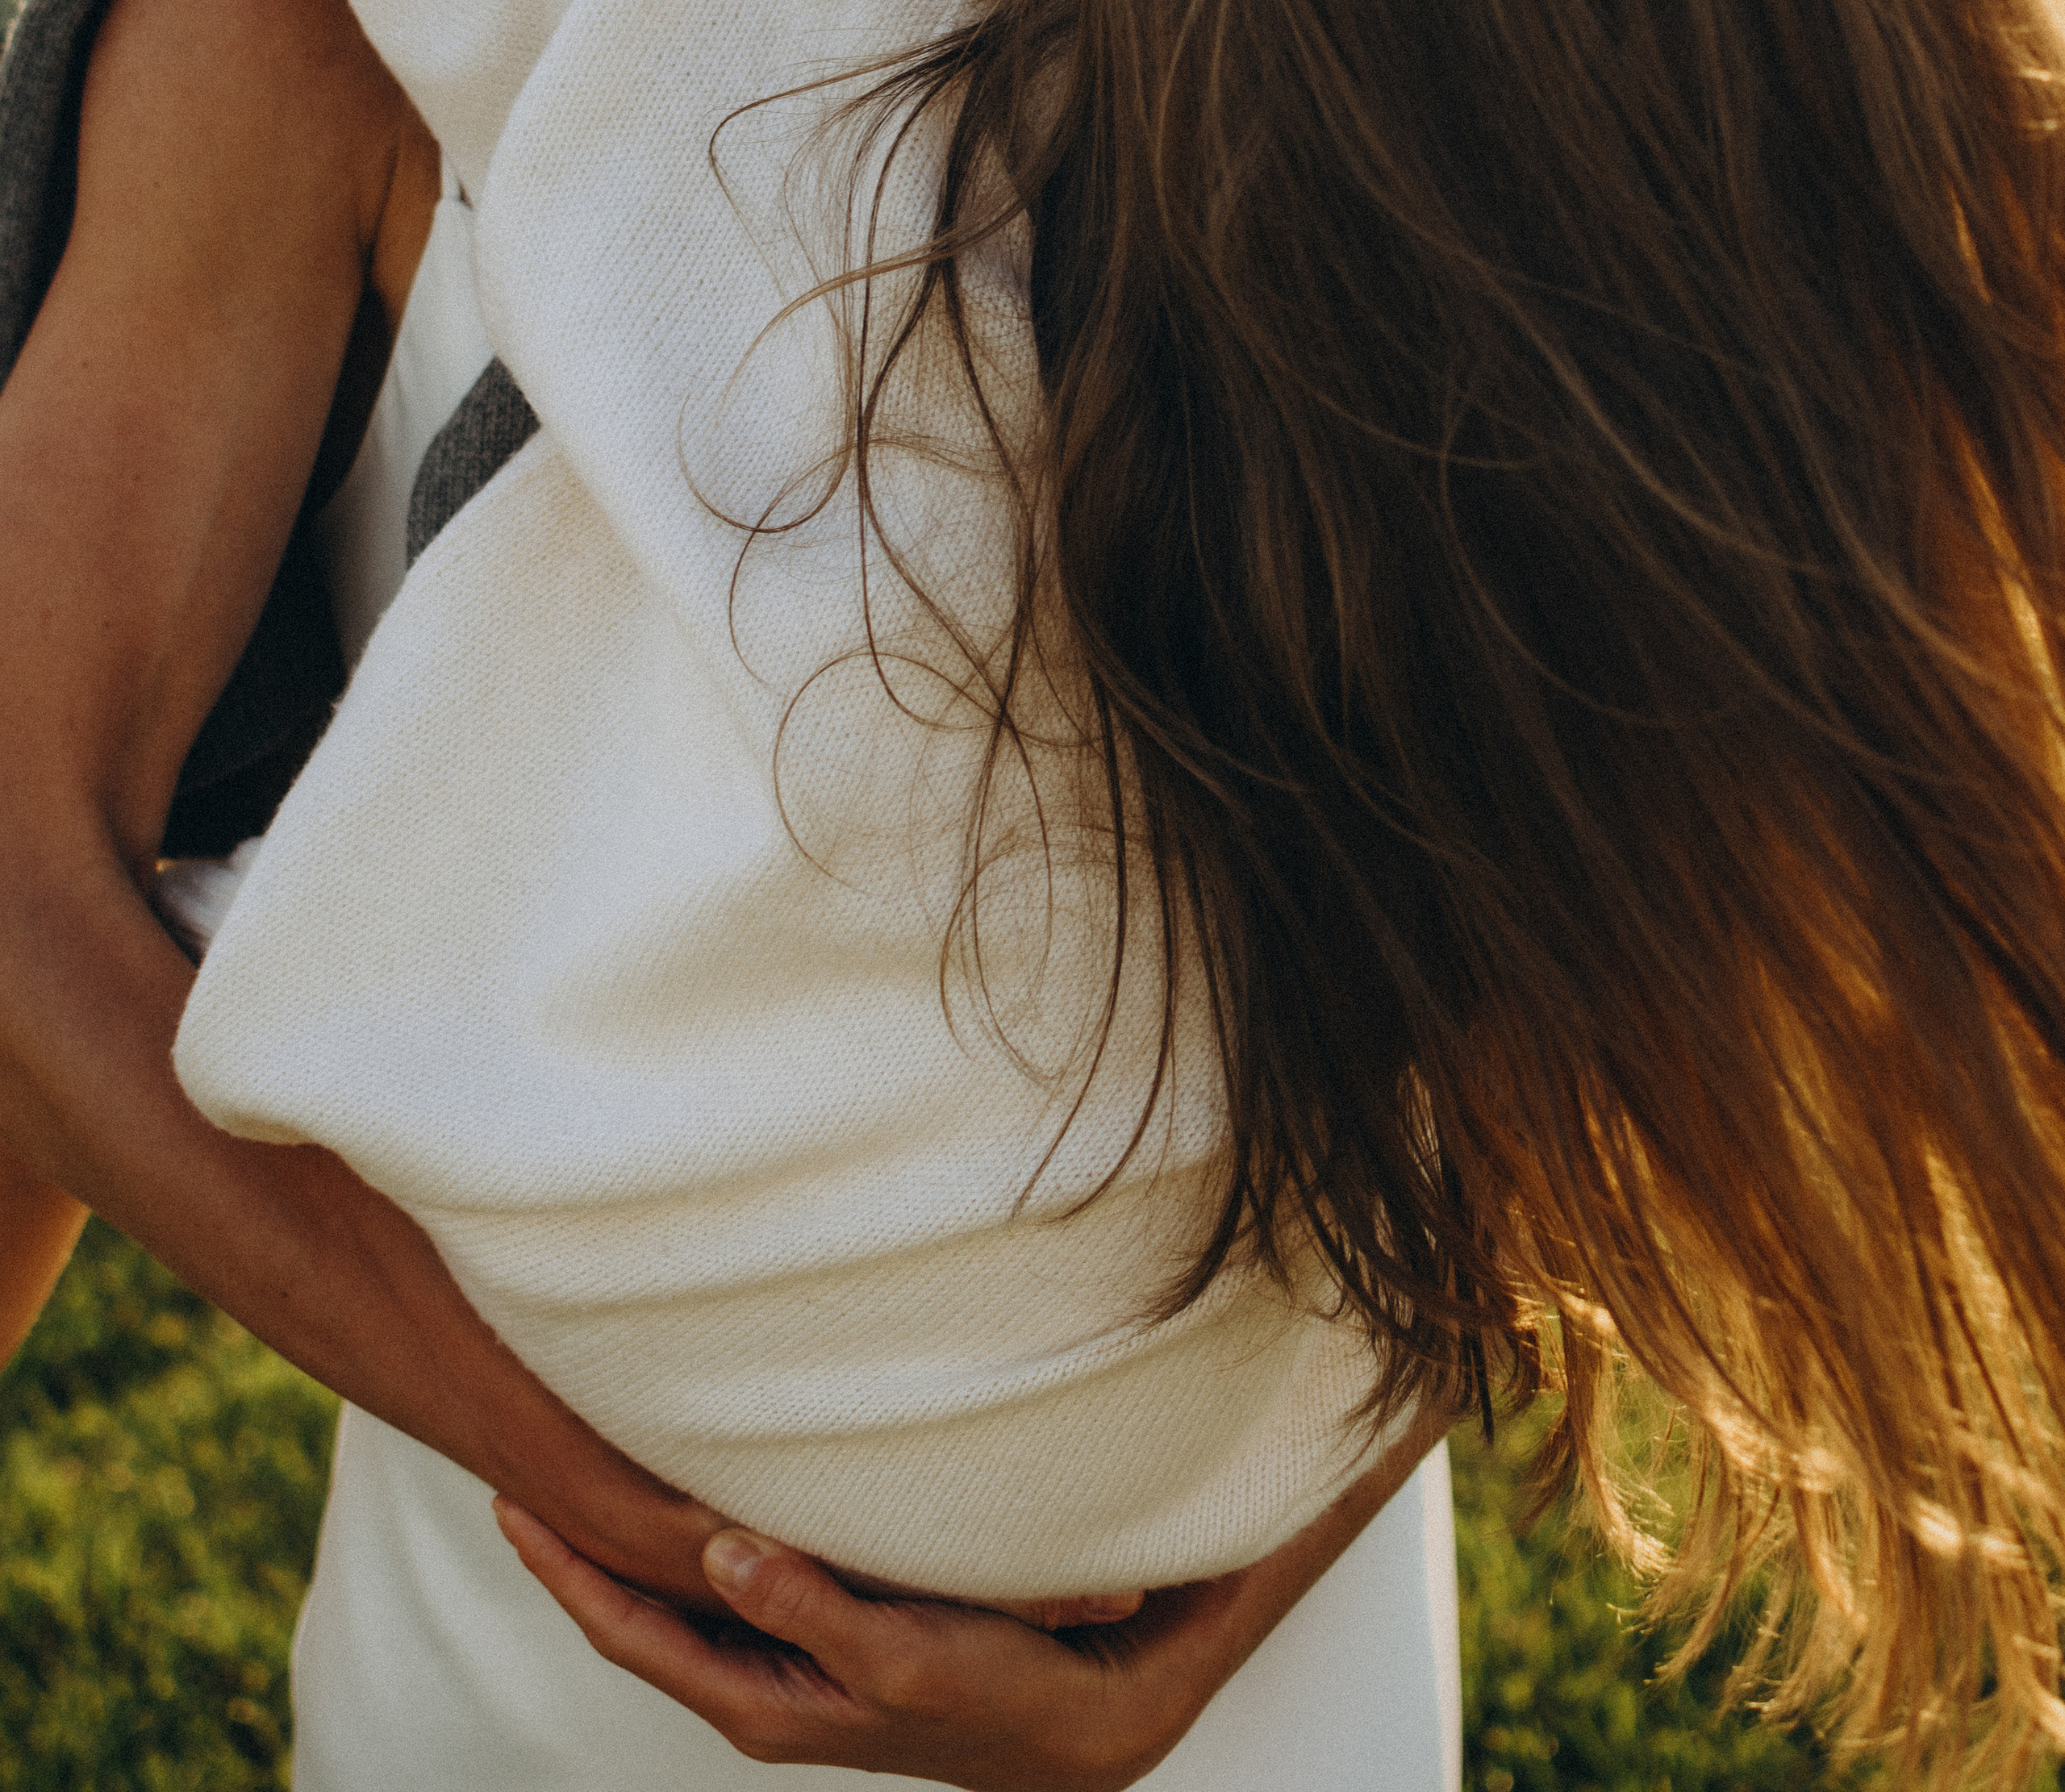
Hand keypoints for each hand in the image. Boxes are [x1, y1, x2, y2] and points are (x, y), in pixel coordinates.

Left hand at [493, 1405, 1448, 1789]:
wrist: (1097, 1741)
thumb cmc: (1156, 1635)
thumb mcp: (1212, 1577)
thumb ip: (1287, 1503)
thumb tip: (1413, 1404)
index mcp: (1002, 1699)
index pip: (892, 1660)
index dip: (815, 1606)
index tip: (738, 1541)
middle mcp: (907, 1721)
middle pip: (757, 1678)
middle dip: (655, 1604)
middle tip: (556, 1510)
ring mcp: (847, 1718)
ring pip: (707, 1674)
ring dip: (613, 1602)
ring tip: (521, 1500)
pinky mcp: (806, 1693)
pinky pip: (703, 1655)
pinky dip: (634, 1604)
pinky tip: (570, 1531)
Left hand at [497, 1507, 1229, 1788]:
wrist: (1070, 1721)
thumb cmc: (990, 1692)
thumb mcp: (899, 1656)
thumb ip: (808, 1608)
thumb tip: (717, 1552)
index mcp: (756, 1700)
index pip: (623, 1628)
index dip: (563, 1566)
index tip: (507, 1497)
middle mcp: (756, 1684)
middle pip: (632, 1611)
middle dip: (574, 1545)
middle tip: (521, 1460)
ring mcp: (786, 1661)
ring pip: (674, 1599)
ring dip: (624, 1541)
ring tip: (581, 1466)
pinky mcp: (820, 1633)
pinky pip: (723, 1584)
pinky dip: (684, 1539)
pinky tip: (686, 1493)